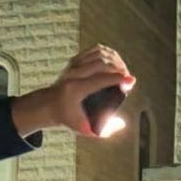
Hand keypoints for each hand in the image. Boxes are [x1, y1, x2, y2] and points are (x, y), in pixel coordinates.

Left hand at [11, 44, 134, 137]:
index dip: (118, 79)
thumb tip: (123, 123)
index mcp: (75, 90)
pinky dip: (108, 54)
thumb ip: (106, 130)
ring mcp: (73, 65)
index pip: (100, 80)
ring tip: (124, 71)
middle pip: (101, 63)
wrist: (49, 105)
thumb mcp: (87, 130)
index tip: (131, 81)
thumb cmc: (70, 119)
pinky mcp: (75, 60)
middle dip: (119, 68)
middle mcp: (73, 74)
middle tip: (128, 79)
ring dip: (115, 60)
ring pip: (99, 54)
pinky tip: (116, 61)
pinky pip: (95, 50)